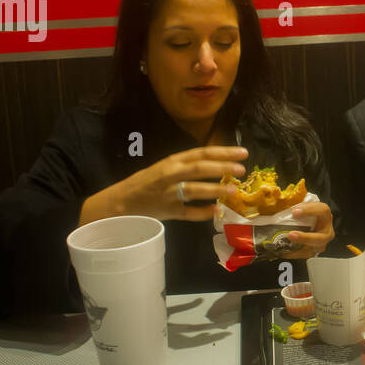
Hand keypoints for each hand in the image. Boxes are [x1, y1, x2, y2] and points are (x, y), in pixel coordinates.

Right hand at [81, 146, 247, 224]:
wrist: (121, 202)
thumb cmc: (148, 183)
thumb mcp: (166, 168)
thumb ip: (188, 166)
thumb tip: (219, 165)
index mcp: (172, 161)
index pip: (201, 153)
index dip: (223, 152)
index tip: (242, 152)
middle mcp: (170, 174)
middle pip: (199, 168)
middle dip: (221, 168)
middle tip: (241, 169)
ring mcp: (168, 193)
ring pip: (194, 189)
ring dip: (215, 189)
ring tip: (233, 190)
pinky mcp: (167, 211)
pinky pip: (187, 212)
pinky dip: (202, 212)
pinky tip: (215, 210)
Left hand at [281, 200, 334, 258]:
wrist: (313, 222)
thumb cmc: (307, 212)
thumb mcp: (304, 205)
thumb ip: (295, 203)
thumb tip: (279, 201)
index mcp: (324, 214)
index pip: (321, 211)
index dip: (309, 211)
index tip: (295, 212)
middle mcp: (326, 230)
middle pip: (320, 237)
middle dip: (305, 238)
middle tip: (291, 235)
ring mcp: (322, 242)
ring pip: (312, 249)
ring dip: (297, 248)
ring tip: (283, 246)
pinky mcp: (315, 250)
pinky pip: (305, 254)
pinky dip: (293, 253)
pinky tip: (283, 251)